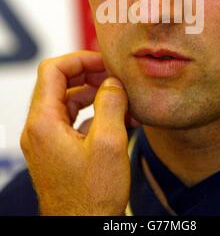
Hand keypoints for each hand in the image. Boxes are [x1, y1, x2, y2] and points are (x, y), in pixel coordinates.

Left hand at [20, 51, 130, 215]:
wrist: (83, 229)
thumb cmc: (91, 198)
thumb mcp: (109, 144)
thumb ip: (110, 104)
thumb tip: (112, 82)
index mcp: (44, 123)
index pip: (53, 70)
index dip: (79, 59)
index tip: (103, 61)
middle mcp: (39, 129)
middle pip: (60, 84)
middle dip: (90, 75)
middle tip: (115, 77)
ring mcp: (47, 141)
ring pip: (68, 102)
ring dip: (94, 95)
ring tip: (121, 97)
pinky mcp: (58, 150)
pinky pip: (73, 120)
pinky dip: (93, 113)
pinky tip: (116, 118)